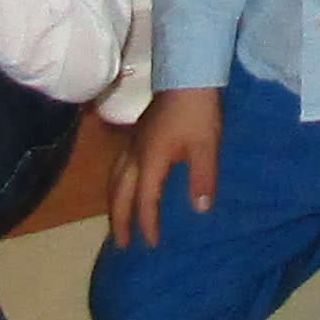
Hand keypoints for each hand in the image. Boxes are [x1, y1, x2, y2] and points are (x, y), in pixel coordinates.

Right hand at [112, 87, 222, 241]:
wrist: (188, 75)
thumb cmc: (198, 111)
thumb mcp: (206, 146)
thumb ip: (202, 178)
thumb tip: (200, 210)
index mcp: (150, 159)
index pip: (145, 199)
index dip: (147, 223)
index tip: (151, 244)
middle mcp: (134, 154)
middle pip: (118, 193)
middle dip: (118, 219)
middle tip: (120, 244)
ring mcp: (132, 142)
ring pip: (114, 179)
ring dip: (113, 203)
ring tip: (116, 221)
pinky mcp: (135, 134)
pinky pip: (118, 167)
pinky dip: (117, 185)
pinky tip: (125, 188)